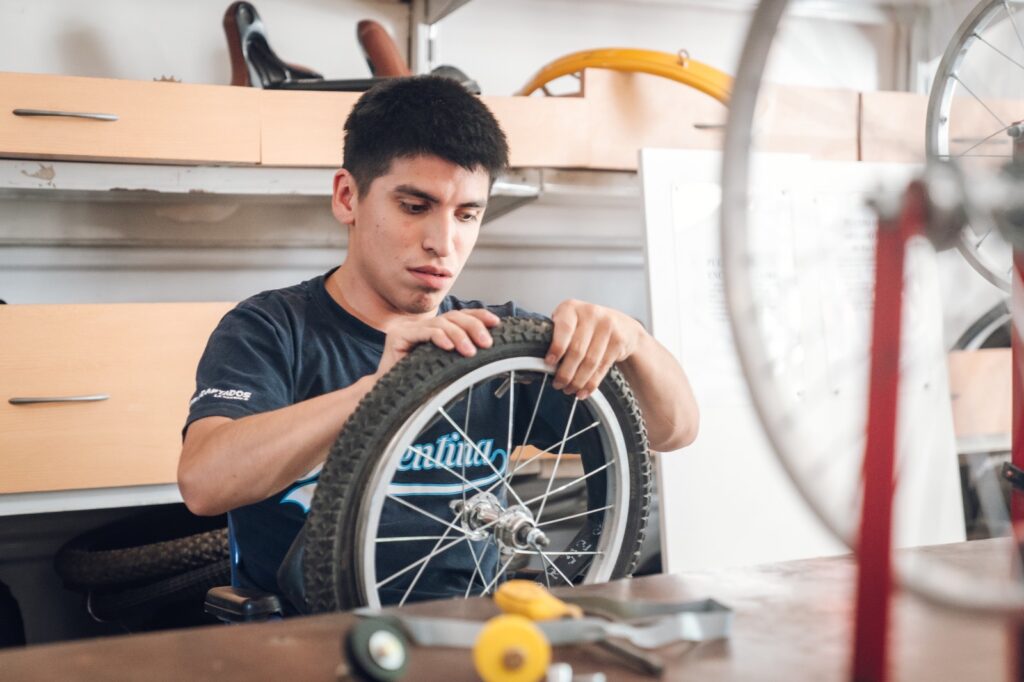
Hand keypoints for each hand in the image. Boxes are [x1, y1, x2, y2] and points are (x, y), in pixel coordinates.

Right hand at [376, 309, 499, 377]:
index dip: (478, 316)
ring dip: (459, 336)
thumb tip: (488, 350)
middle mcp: (422, 325)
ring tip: (470, 352)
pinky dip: (438, 337)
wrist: (387, 396)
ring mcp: (409, 328)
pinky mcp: (398, 336)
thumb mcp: (445, 367)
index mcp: (434, 330)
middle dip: (473, 327)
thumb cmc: (417, 384)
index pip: (459, 316)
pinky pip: (423, 332)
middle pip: (453, 317)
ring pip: (441, 324)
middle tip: (487, 343)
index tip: (496, 322)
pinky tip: (448, 347)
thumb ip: (460, 354)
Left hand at [546, 300, 644, 399]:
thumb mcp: (568, 324)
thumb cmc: (584, 327)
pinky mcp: (619, 341)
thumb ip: (554, 339)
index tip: (548, 363)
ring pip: (590, 362)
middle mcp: (590, 313)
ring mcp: (607, 326)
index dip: (556, 348)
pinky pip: (602, 368)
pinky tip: (583, 391)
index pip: (564, 329)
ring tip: (570, 390)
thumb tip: (534, 372)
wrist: (621, 325)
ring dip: (578, 381)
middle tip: (558, 385)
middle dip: (565, 372)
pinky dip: (591, 383)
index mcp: (571, 308)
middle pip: (577, 350)